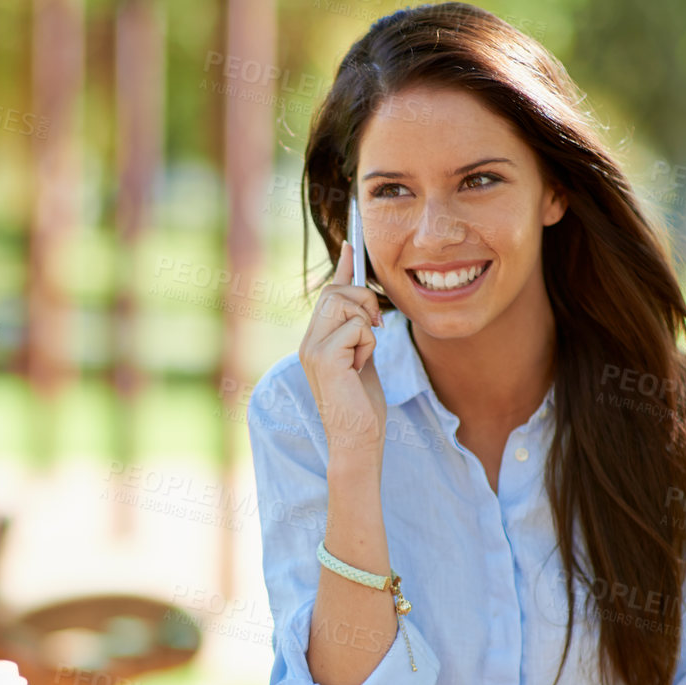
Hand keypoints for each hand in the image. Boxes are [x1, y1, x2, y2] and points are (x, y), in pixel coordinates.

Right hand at [299, 241, 387, 457]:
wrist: (358, 440)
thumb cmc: (362, 407)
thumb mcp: (362, 359)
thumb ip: (359, 331)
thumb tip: (366, 307)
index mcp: (315, 341)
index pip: (328, 294)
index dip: (343, 268)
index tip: (352, 244)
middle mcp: (308, 341)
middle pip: (337, 292)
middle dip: (365, 302)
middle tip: (378, 327)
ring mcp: (312, 348)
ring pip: (345, 304)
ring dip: (366, 325)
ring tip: (365, 354)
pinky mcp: (324, 357)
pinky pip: (356, 327)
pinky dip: (368, 344)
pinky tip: (361, 368)